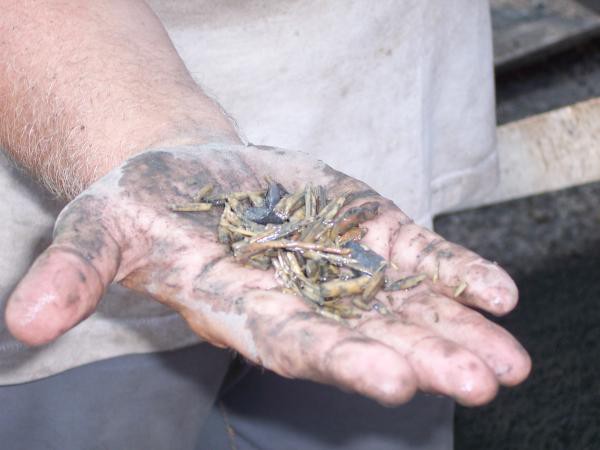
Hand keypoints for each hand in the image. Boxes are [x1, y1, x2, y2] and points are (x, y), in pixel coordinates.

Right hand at [5, 143, 530, 405]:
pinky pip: (416, 255)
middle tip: (478, 382)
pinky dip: (456, 273)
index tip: (392, 380)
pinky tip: (497, 294)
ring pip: (404, 304)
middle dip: (421, 357)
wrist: (184, 172)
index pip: (294, 342)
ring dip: (456, 330)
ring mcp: (339, 263)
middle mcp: (298, 295)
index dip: (339, 359)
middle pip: (365, 334)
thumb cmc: (140, 206)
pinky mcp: (363, 228)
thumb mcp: (95, 230)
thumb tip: (24, 322)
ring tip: (506, 360)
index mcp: (240, 305)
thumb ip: (73, 275)